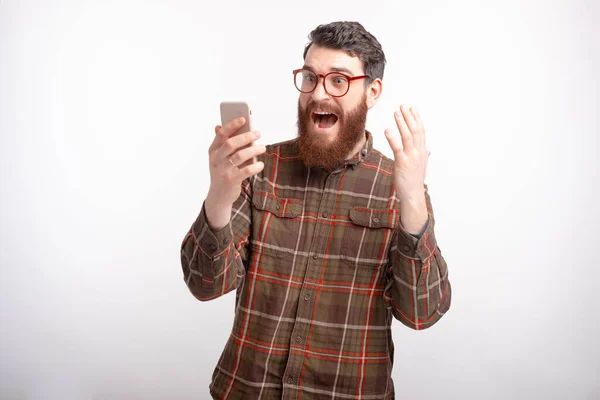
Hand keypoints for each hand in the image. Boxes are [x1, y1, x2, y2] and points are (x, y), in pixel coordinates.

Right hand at [205, 117, 265, 228]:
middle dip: (246, 136)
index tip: (243, 118)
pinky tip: (261, 164)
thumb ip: (222, 143)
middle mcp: (216, 160)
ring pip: (240, 156)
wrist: (219, 196)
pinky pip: (246, 170)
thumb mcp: (219, 158)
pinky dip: (256, 166)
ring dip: (254, 150)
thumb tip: (219, 125)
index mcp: (213, 151)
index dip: (232, 125)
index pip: (221, 134)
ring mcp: (223, 170)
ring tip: (262, 147)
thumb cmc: (222, 172)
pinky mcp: (231, 180)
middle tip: (258, 133)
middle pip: (231, 143)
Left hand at [384, 104, 429, 232]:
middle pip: (415, 130)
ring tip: (396, 113)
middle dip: (409, 117)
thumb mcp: (421, 166)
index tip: (412, 108)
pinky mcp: (402, 163)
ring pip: (408, 136)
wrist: (413, 195)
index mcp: (423, 152)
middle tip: (403, 106)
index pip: (421, 131)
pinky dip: (392, 138)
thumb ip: (424, 156)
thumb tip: (428, 150)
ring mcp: (411, 157)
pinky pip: (398, 148)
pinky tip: (387, 130)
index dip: (416, 118)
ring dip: (402, 123)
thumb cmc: (414, 181)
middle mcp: (419, 152)